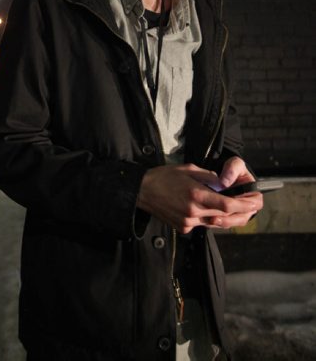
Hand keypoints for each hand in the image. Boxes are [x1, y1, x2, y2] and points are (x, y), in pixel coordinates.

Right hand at [136, 161, 259, 233]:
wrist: (143, 191)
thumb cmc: (165, 176)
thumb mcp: (190, 169)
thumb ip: (210, 178)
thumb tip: (226, 184)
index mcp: (196, 195)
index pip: (227, 205)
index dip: (244, 205)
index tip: (256, 201)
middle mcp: (193, 213)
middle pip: (225, 217)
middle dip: (242, 212)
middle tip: (253, 206)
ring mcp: (188, 223)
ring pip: (215, 223)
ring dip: (229, 217)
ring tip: (241, 209)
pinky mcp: (183, 228)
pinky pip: (203, 225)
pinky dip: (211, 218)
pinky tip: (214, 210)